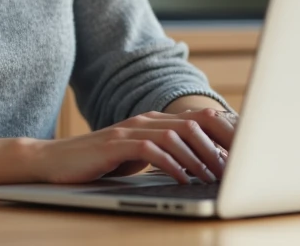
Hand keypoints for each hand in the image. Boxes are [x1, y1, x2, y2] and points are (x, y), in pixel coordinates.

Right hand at [30, 108, 238, 184]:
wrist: (56, 161)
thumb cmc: (101, 162)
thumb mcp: (139, 157)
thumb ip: (166, 154)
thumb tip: (201, 166)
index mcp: (155, 120)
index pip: (198, 119)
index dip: (223, 133)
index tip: (243, 152)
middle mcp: (146, 119)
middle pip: (193, 124)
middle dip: (218, 145)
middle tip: (235, 168)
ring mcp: (131, 130)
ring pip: (176, 136)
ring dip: (198, 157)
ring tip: (214, 175)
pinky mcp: (116, 144)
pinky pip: (151, 151)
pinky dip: (171, 165)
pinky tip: (183, 179)